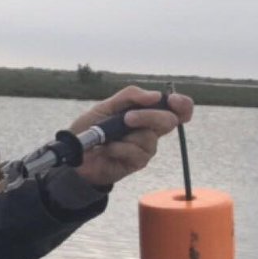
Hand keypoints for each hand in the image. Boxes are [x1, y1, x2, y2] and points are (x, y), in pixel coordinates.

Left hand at [68, 85, 194, 187]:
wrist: (75, 152)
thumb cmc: (91, 128)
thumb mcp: (106, 106)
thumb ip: (130, 96)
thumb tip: (156, 96)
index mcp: (147, 114)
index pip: (178, 109)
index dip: (183, 104)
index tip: (172, 101)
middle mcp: (151, 131)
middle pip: (169, 121)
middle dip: (149, 117)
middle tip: (127, 118)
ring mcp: (146, 148)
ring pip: (150, 138)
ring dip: (126, 135)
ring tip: (107, 137)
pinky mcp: (138, 163)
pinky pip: (136, 153)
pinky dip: (118, 148)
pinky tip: (106, 149)